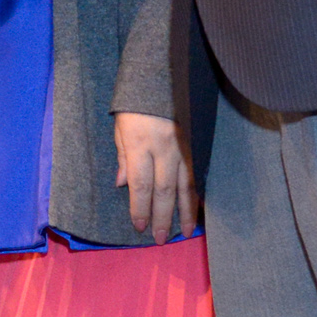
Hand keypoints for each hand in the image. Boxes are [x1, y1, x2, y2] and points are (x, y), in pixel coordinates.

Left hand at [112, 112, 196, 240]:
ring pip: (185, 185)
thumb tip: (124, 185)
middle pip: (164, 190)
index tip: (139, 226)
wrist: (160, 78)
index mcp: (140, 144)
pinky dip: (196, 194)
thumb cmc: (134, 106)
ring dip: (184, 211)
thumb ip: (123, 158)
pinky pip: (195, 174)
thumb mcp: (120, 129)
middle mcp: (163, 148)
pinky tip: (197, 208)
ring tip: (185, 231)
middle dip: (163, 216)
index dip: (140, 208)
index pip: (140, 184)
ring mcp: (182, 147)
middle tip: (162, 238)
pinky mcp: (193, 144)